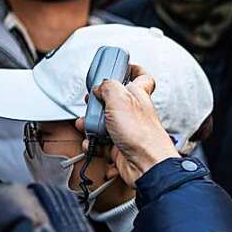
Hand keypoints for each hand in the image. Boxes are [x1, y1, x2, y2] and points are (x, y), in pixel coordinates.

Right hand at [76, 66, 177, 186]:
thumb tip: (99, 87)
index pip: (142, 77)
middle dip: (98, 101)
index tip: (122, 66)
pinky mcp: (119, 147)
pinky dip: (92, 142)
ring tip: (84, 124)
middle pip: (114, 101)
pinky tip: (90, 141)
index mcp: (138, 95)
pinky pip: (101, 142)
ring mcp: (126, 130)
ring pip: (104, 123)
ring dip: (90, 124)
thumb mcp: (120, 98)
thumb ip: (108, 87)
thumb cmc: (142, 134)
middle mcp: (133, 112)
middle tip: (91, 101)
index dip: (133, 70)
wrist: (146, 164)